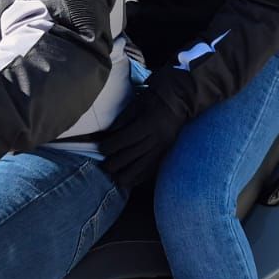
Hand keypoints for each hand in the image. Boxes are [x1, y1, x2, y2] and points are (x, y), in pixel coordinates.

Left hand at [97, 74, 192, 189]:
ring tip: (112, 174)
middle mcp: (156, 139)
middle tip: (102, 164)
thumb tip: (104, 138)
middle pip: (129, 158)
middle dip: (112, 164)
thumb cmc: (153, 99)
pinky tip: (125, 179)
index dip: (108, 147)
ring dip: (122, 175)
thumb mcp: (135, 105)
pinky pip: (148, 172)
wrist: (178, 101)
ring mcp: (161, 149)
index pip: (123, 140)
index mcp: (148, 123)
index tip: (100, 148)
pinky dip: (135, 178)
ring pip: (138, 170)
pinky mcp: (164, 155)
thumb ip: (120, 122)